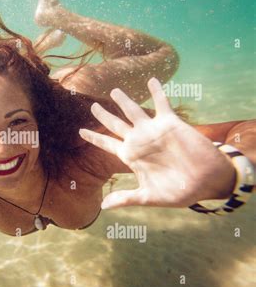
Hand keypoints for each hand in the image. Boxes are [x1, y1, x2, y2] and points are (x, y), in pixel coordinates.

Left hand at [79, 78, 235, 208]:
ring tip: (114, 90)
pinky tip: (152, 80)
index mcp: (131, 156)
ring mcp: (153, 131)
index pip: (107, 144)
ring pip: (133, 111)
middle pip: (115, 124)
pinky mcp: (170, 123)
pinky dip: (157, 91)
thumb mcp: (149, 196)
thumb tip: (103, 206)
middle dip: (103, 115)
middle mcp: (139, 141)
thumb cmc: (179, 191)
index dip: (94, 137)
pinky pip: (162, 103)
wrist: (206, 182)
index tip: (81, 131)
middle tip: (92, 106)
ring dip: (124, 100)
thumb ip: (126, 198)